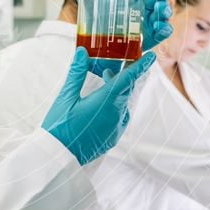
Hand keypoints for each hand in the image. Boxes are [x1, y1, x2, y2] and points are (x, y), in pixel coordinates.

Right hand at [43, 47, 156, 164]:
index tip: (151, 57)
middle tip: (111, 68)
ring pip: (123, 103)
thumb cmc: (59, 126)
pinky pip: (120, 117)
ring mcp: (116, 128)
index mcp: (106, 102)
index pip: (128, 79)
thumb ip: (76, 73)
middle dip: (122, 77)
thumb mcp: (66, 97)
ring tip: (104, 83)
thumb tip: (83, 52)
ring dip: (117, 92)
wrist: (58, 157)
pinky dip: (115, 107)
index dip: (140, 66)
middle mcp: (116, 115)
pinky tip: (102, 106)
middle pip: (125, 90)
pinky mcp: (113, 137)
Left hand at [71, 0, 171, 76]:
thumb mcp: (91, 4)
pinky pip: (164, 32)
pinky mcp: (152, 36)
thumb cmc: (99, 19)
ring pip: (164, 12)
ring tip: (159, 11)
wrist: (101, 43)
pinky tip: (160, 28)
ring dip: (165, 10)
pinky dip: (165, 29)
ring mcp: (150, 20)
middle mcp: (144, 5)